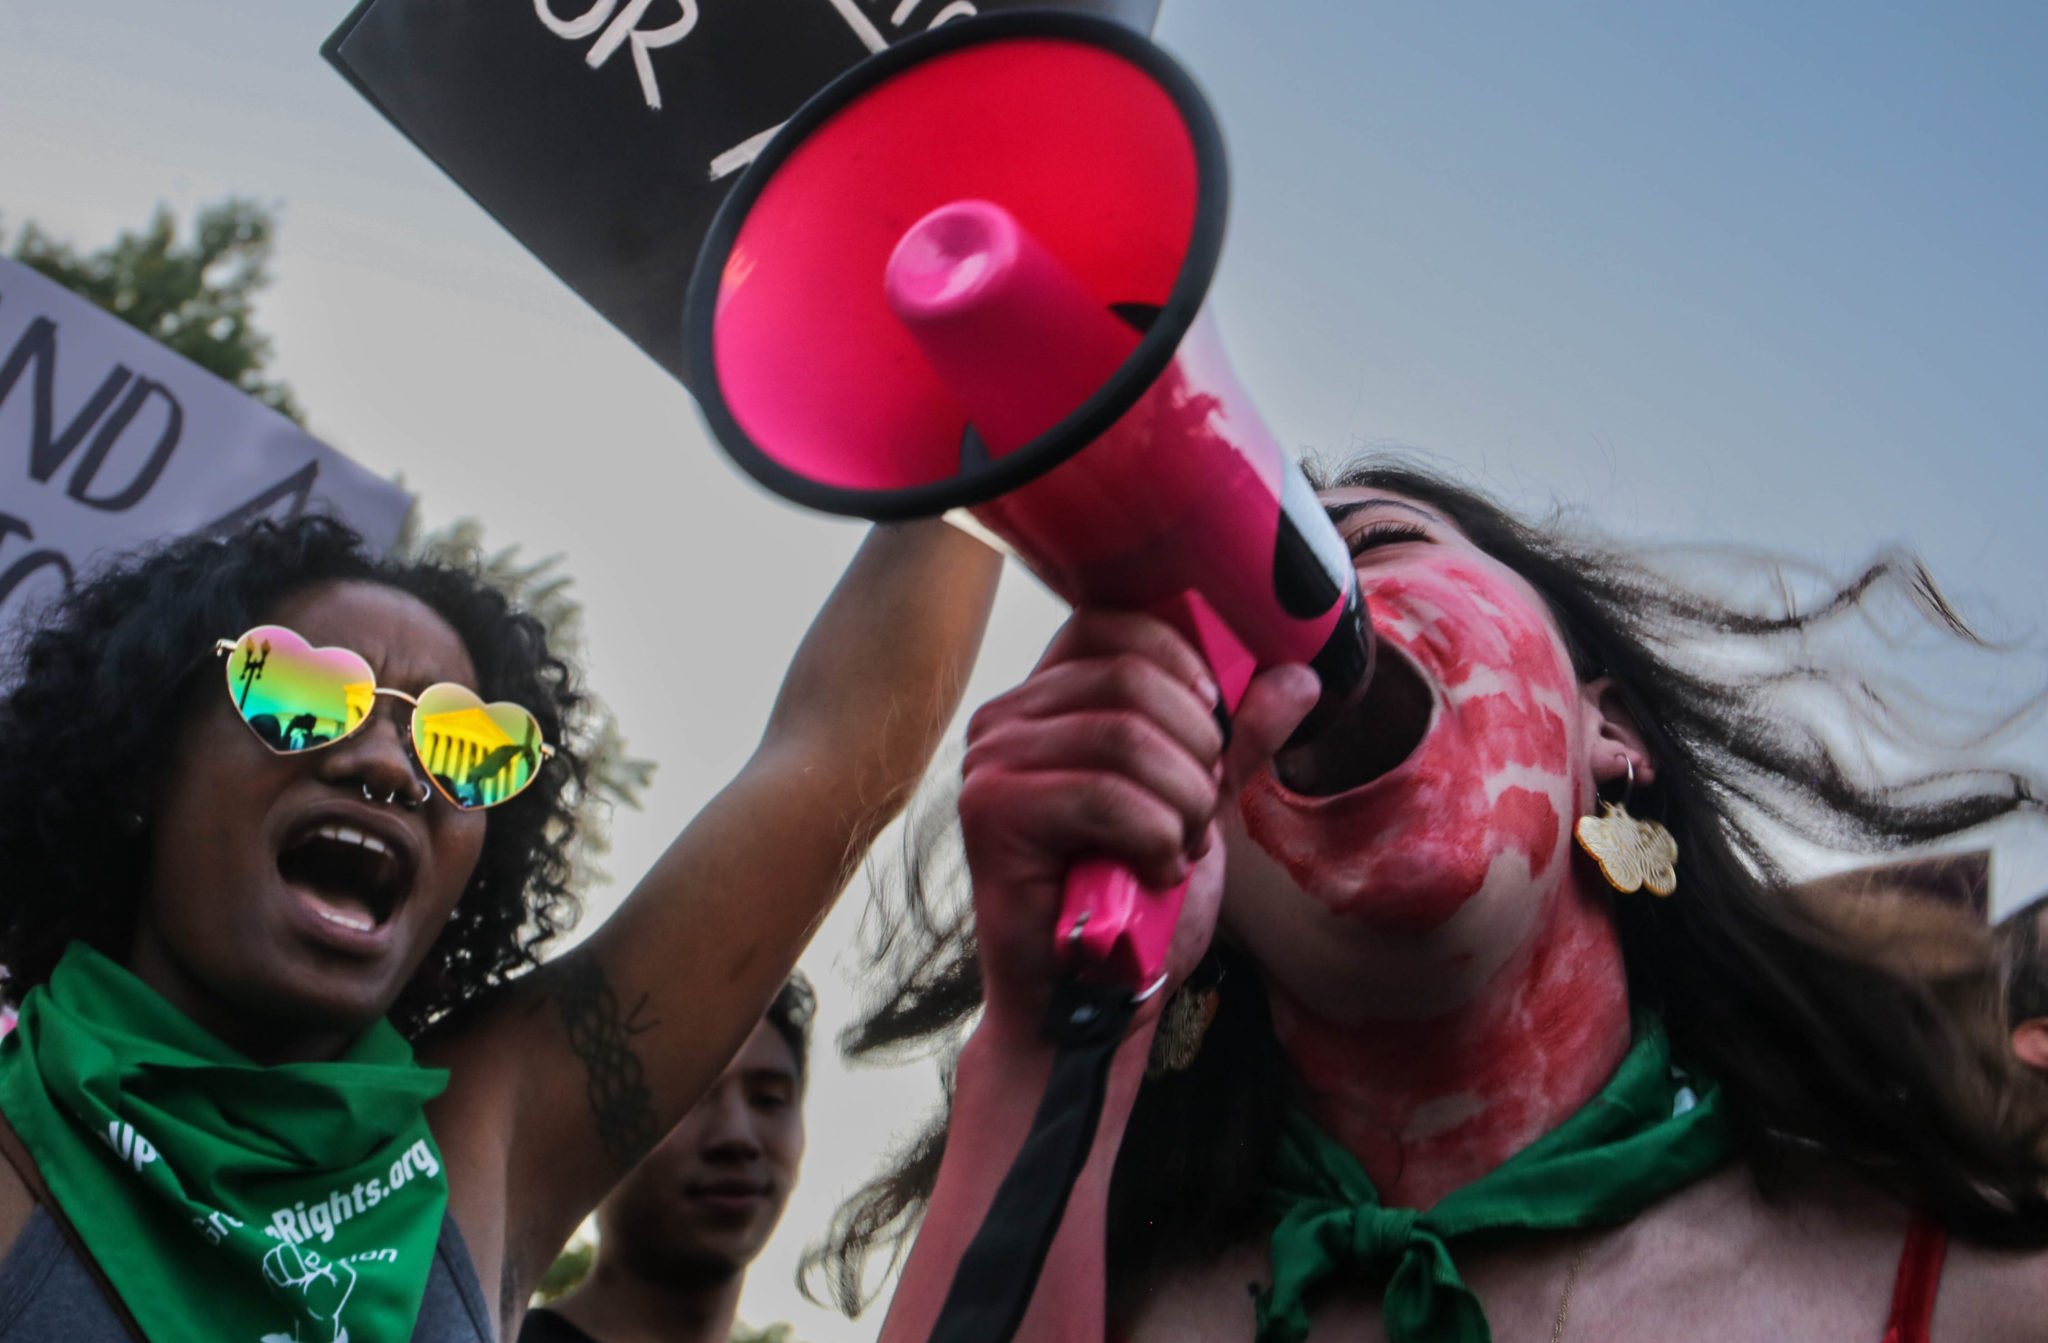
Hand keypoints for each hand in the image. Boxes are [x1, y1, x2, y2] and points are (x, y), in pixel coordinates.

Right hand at [959, 609, 1318, 1047]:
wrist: (1092, 1005)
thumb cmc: (1133, 909)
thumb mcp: (1199, 807)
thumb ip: (1237, 741)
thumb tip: (1299, 678)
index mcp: (1047, 703)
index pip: (1113, 624)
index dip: (1183, 662)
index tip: (1215, 732)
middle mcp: (1005, 721)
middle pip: (1131, 677)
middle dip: (1196, 752)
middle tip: (1196, 817)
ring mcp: (990, 764)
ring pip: (1125, 735)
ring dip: (1180, 804)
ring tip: (1176, 851)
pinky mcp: (992, 814)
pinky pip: (1105, 794)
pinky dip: (1155, 838)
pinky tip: (1151, 874)